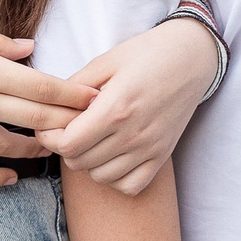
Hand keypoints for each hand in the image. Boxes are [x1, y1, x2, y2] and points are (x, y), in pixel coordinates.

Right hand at [0, 25, 96, 186]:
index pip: (44, 87)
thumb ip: (0, 44)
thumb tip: (32, 48)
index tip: (95, 99)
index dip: (74, 96)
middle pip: (37, 120)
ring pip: (12, 148)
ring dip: (38, 150)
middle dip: (69, 124)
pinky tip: (12, 178)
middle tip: (90, 127)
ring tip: (53, 149)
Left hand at [39, 16, 219, 194]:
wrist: (191, 59)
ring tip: (92, 139)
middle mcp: (133, 134)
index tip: (49, 125)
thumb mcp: (107, 60)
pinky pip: (129, 186)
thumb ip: (75, 85)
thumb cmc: (148, 54)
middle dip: (66, 147)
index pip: (69, 144)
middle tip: (70, 128)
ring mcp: (149, 149)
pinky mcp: (161, 156)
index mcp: (116, 108)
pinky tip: (112, 156)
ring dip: (88, 162)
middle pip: (80, 162)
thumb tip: (51, 105)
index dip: (50, 137)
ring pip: (100, 177)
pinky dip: (115, 177)